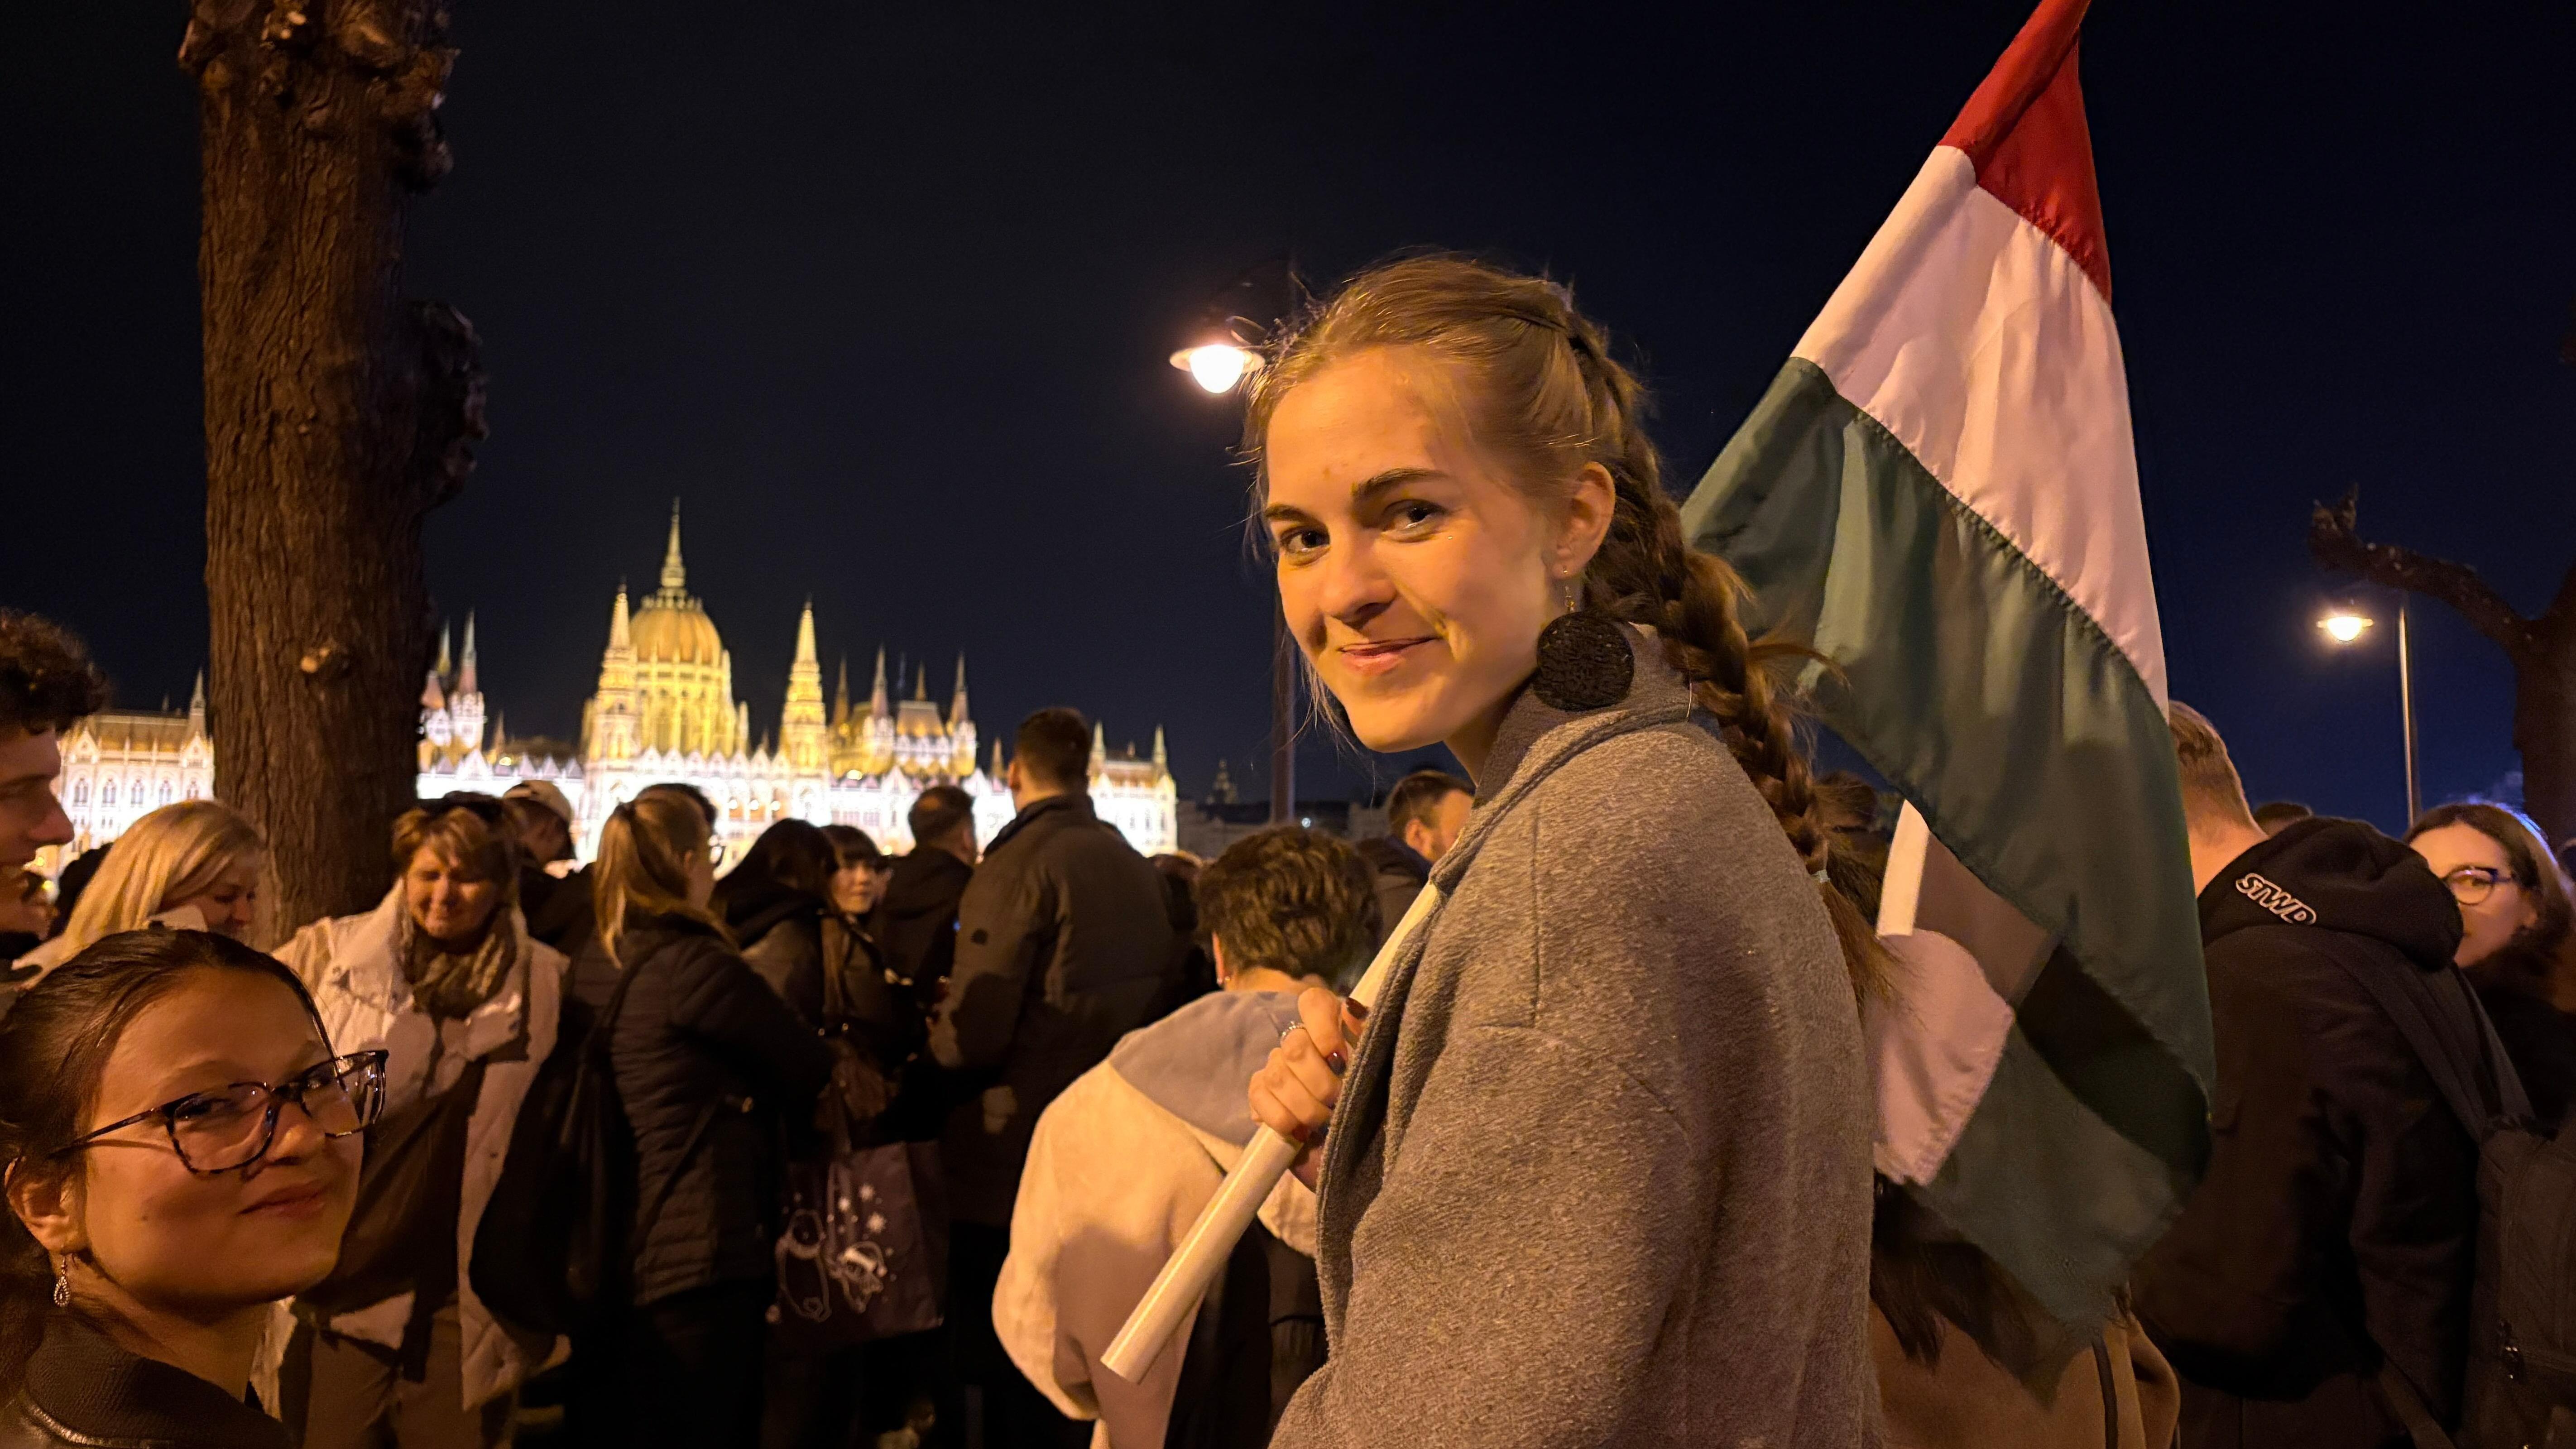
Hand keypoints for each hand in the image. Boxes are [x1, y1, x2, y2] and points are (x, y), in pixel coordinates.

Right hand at [1249, 987, 1367, 1188]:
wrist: (1366, 1164)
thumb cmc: (1380, 1114)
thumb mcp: (1386, 1073)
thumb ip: (1371, 1036)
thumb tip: (1351, 1007)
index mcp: (1334, 1031)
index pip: (1314, 1002)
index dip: (1321, 1024)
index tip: (1340, 1057)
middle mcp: (1304, 1044)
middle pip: (1295, 1044)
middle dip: (1319, 1081)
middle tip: (1338, 1103)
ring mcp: (1279, 1070)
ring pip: (1276, 1073)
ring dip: (1304, 1105)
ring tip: (1325, 1124)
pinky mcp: (1263, 1098)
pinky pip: (1258, 1096)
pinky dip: (1280, 1117)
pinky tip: (1299, 1131)